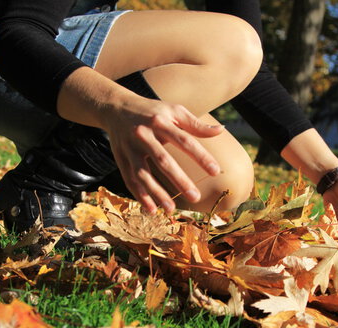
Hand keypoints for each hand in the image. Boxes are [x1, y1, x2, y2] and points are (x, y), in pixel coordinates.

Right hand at [101, 95, 222, 213]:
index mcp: (160, 122)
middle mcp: (143, 134)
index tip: (215, 172)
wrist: (116, 108)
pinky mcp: (121, 158)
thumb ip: (196, 125)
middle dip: (179, 180)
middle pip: (162, 160)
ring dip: (156, 193)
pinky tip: (151, 209)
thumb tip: (221, 131)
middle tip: (195, 197)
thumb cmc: (153, 111)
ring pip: (143, 173)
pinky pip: (130, 179)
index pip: (184, 141)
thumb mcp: (174, 111)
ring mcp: (130, 148)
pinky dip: (140, 195)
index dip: (200, 156)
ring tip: (171, 209)